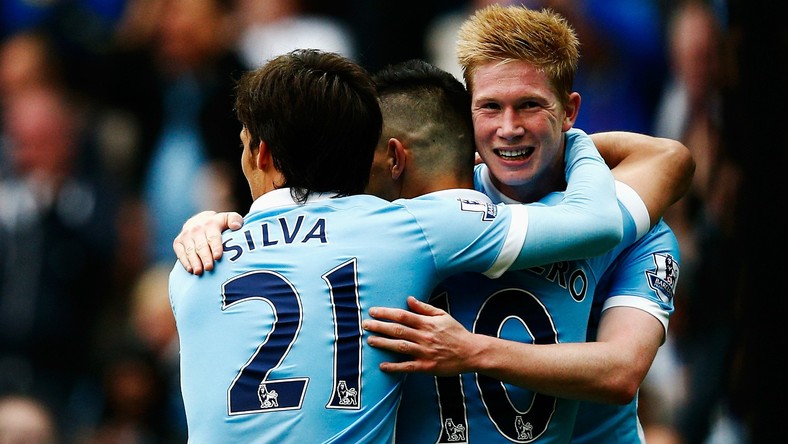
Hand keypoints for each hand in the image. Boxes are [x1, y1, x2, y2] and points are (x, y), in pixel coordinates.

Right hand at [173, 211, 242, 274]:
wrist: (199, 221)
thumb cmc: (219, 224)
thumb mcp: (228, 218)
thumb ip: (235, 220)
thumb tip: (236, 226)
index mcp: (210, 223)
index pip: (213, 237)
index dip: (215, 247)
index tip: (218, 257)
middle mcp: (197, 228)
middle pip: (201, 245)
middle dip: (205, 257)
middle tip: (209, 267)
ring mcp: (186, 235)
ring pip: (190, 250)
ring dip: (194, 261)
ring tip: (199, 272)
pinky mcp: (178, 242)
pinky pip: (180, 253)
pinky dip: (184, 261)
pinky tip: (190, 269)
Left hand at [362, 296, 476, 375]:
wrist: (471, 352)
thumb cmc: (456, 332)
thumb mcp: (442, 315)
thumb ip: (424, 308)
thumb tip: (409, 299)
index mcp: (427, 323)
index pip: (403, 315)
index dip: (386, 313)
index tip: (373, 311)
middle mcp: (425, 336)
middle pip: (398, 330)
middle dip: (380, 326)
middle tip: (365, 325)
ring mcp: (425, 352)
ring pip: (400, 346)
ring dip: (384, 343)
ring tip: (370, 341)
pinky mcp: (427, 366)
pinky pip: (408, 366)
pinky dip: (394, 366)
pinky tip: (382, 365)